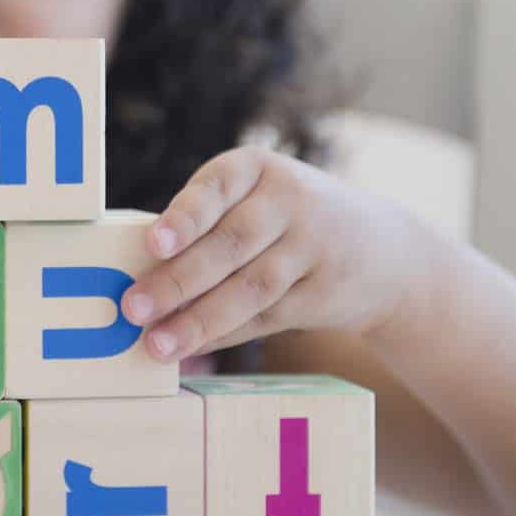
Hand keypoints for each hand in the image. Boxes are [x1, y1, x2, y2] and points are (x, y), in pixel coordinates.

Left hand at [121, 146, 429, 363]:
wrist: (382, 249)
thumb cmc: (282, 220)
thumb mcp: (254, 199)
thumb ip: (203, 226)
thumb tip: (135, 273)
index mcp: (256, 168)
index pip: (215, 188)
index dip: (184, 217)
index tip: (153, 244)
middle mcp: (289, 200)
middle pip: (229, 244)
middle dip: (177, 280)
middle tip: (133, 308)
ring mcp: (314, 246)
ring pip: (249, 288)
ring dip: (199, 320)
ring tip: (157, 344)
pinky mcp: (326, 292)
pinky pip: (268, 317)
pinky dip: (225, 334)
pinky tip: (192, 347)